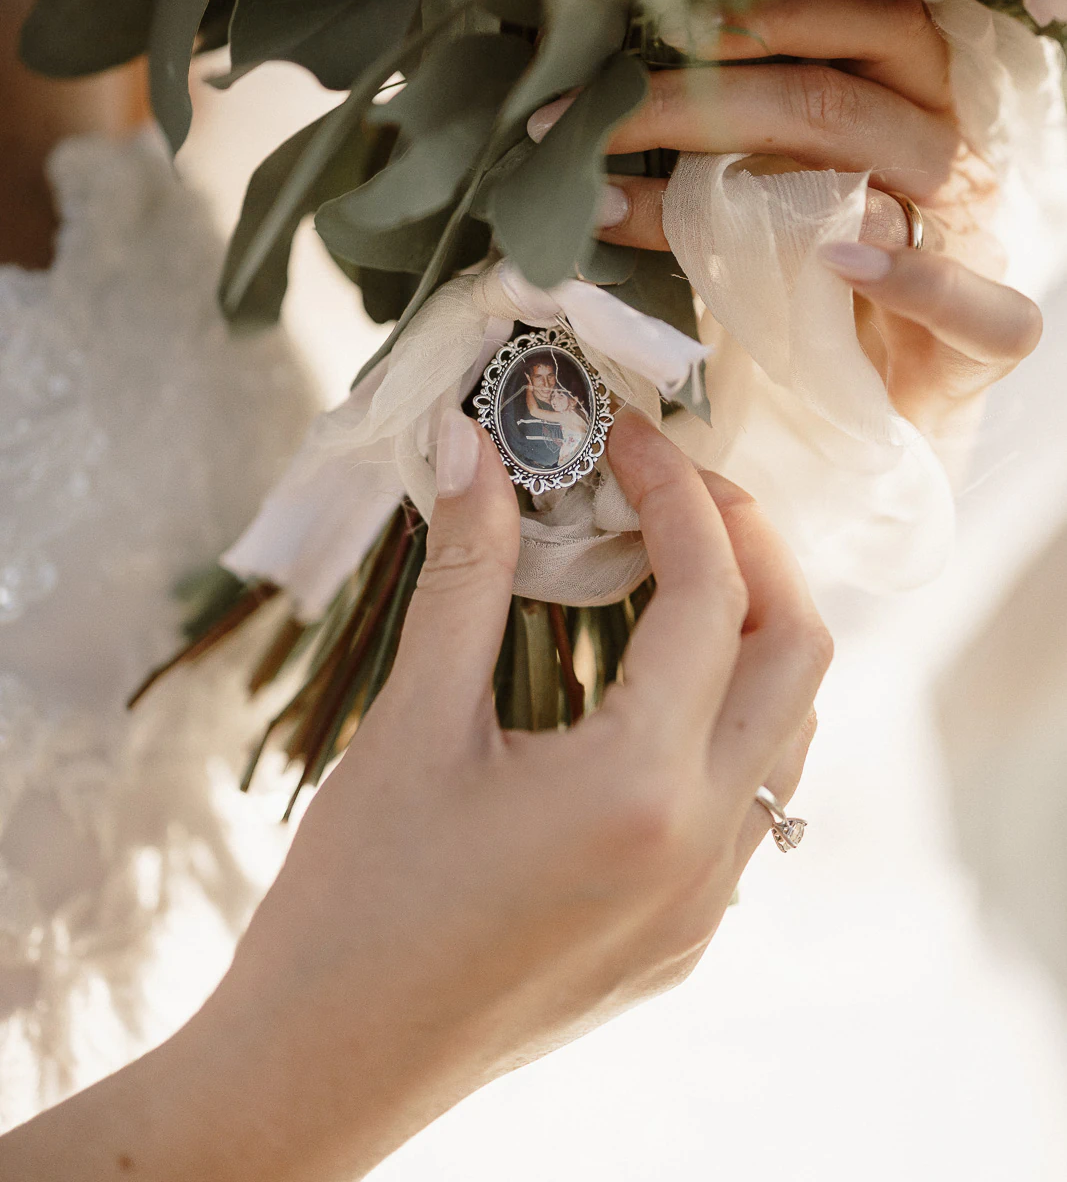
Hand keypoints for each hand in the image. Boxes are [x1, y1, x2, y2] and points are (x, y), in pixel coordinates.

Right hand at [5, 411, 828, 1179]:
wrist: (326, 1065)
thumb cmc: (353, 901)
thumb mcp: (413, 722)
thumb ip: (467, 572)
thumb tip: (472, 445)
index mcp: (640, 790)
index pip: (711, 595)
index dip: (676, 493)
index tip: (625, 435)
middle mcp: (703, 851)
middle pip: (799, 654)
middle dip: (753, 548)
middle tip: (673, 487)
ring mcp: (705, 906)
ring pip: (789, 730)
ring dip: (749, 631)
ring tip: (665, 566)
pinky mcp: (682, 937)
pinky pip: (749, 799)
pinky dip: (721, 712)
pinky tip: (639, 687)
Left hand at [534, 0, 1042, 438]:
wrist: (882, 395)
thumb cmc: (815, 279)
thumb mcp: (764, 193)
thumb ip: (718, 142)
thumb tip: (596, 107)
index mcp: (903, 96)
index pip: (855, 19)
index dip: (759, 15)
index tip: (654, 29)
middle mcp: (941, 153)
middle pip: (830, 102)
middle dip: (692, 103)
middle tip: (587, 121)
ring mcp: (970, 239)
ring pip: (871, 192)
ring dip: (731, 197)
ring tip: (614, 205)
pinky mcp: (987, 335)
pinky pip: (971, 303)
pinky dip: (908, 280)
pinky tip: (835, 263)